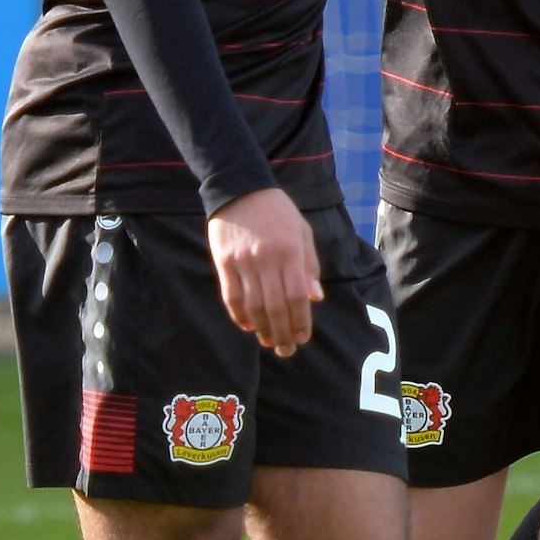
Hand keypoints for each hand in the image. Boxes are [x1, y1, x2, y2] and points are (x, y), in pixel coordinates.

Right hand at [207, 186, 321, 354]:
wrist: (240, 188)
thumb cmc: (278, 212)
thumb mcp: (302, 232)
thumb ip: (309, 265)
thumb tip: (315, 298)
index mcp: (289, 251)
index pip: (296, 296)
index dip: (300, 321)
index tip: (303, 338)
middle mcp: (266, 259)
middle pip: (275, 306)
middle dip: (282, 333)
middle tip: (287, 350)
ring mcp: (242, 262)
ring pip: (252, 305)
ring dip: (262, 328)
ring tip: (269, 342)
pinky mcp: (223, 262)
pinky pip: (231, 296)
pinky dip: (239, 315)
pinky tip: (248, 326)